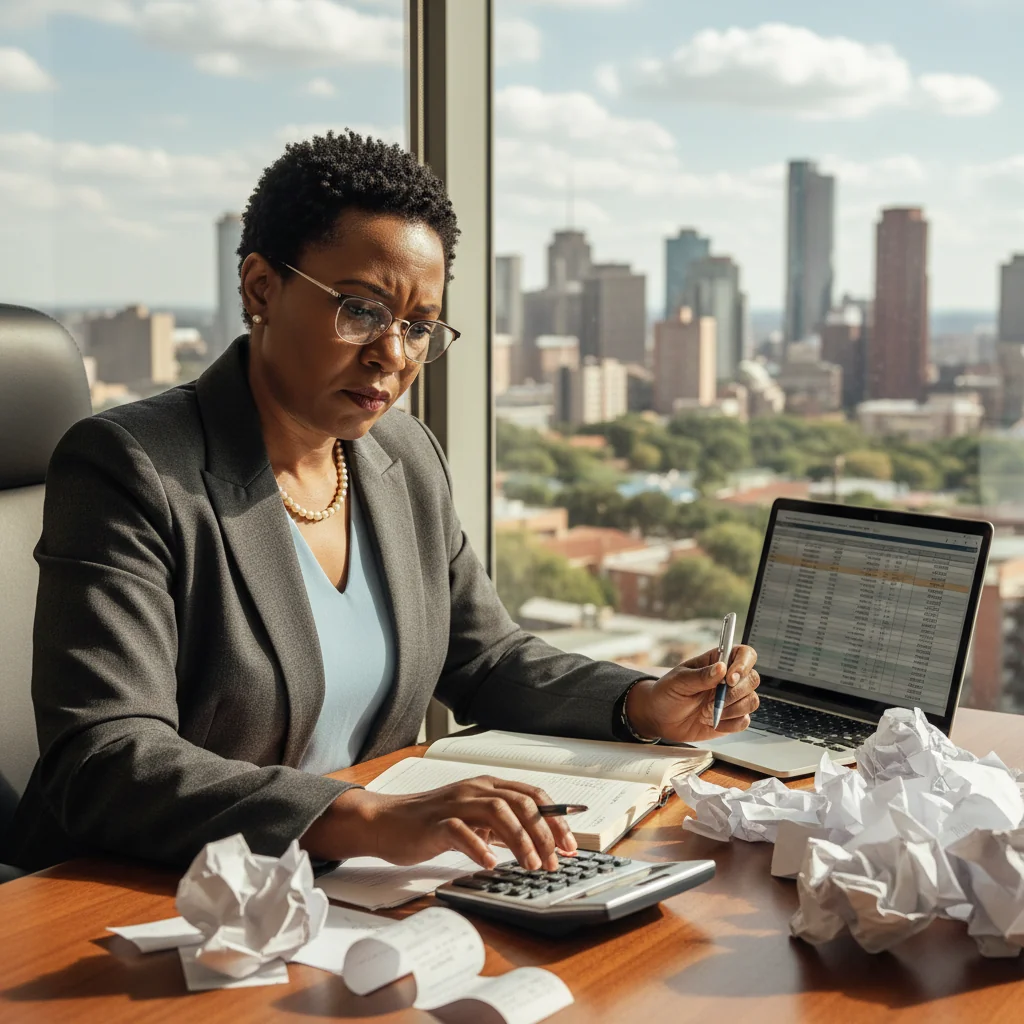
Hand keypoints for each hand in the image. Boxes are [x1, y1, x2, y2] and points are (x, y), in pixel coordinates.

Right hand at [301, 776, 575, 870]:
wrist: (387, 821)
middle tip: (555, 860)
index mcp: (488, 786)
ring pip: (498, 812)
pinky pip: (461, 831)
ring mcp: (456, 803)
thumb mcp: (473, 819)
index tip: (570, 845)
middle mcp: (475, 789)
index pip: (533, 795)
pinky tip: (489, 864)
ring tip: (531, 865)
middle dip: (545, 832)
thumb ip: (500, 825)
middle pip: (521, 803)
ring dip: (520, 840)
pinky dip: (479, 847)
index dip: (557, 818)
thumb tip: (537, 841)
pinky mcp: (436, 822)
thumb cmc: (430, 823)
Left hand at [625, 645, 759, 743]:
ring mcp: (732, 700)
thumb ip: (700, 676)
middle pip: (753, 679)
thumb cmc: (666, 693)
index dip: (743, 664)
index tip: (729, 678)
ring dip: (733, 709)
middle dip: (736, 691)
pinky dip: (730, 724)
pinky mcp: (732, 719)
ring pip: (752, 701)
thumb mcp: (678, 681)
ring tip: (709, 711)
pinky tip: (713, 722)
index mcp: (717, 662)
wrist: (660, 719)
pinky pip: (745, 721)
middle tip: (714, 698)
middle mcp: (728, 679)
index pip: (744, 654)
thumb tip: (721, 668)